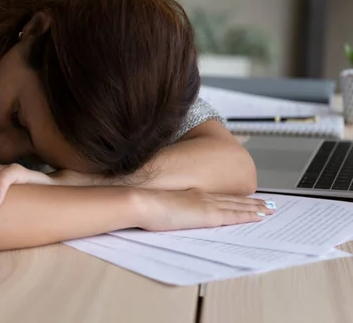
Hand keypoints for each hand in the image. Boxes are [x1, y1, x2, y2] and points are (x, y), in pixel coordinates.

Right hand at [137, 188, 275, 230]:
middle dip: (251, 202)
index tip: (245, 199)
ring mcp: (206, 204)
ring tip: (269, 208)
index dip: (233, 198)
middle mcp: (202, 196)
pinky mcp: (208, 214)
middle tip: (266, 203)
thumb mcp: (160, 205)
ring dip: (255, 207)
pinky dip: (249, 215)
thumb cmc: (145, 205)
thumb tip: (171, 214)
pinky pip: (234, 215)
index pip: (218, 197)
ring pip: (238, 205)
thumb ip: (172, 208)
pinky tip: (259, 216)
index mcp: (191, 194)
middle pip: (232, 199)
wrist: (142, 202)